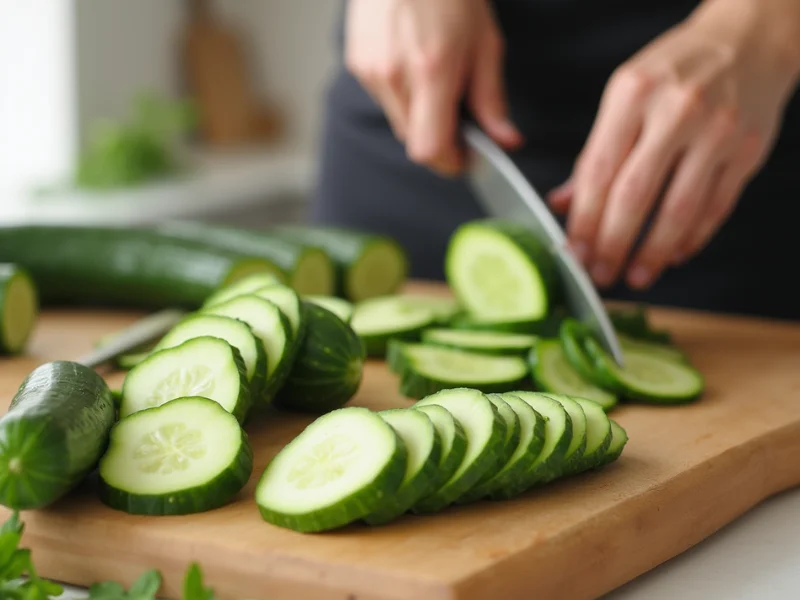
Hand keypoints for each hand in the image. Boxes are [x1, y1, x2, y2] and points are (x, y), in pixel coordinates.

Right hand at [344, 0, 522, 174]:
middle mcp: (394, 76)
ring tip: (436, 81)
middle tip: (459, 117)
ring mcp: (371, 71)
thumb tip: (506, 140)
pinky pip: (385, 101)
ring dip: (421, 118)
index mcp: (431, 71)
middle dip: (439, 140)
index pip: (430, 150)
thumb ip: (491, 99)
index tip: (466, 158)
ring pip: (399, 124)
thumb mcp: (484, 43)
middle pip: (415, 142)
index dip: (450, 163)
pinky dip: (403, 97)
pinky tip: (414, 66)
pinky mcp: (358, 65)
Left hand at [550, 0, 799, 288]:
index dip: (584, 220)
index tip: (574, 252)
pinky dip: (692, 238)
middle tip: (600, 275)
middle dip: (612, 245)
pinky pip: (716, 207)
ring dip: (653, 253)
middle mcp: (676, 110)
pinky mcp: (749, 150)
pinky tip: (673, 255)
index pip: (598, 171)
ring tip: (636, 276)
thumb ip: (593, 152)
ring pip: (679, 209)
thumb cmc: (675, 71)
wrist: (748, 39)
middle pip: (635, 195)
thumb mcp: (625, 96)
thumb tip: (561, 204)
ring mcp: (718, 131)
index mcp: (633, 94)